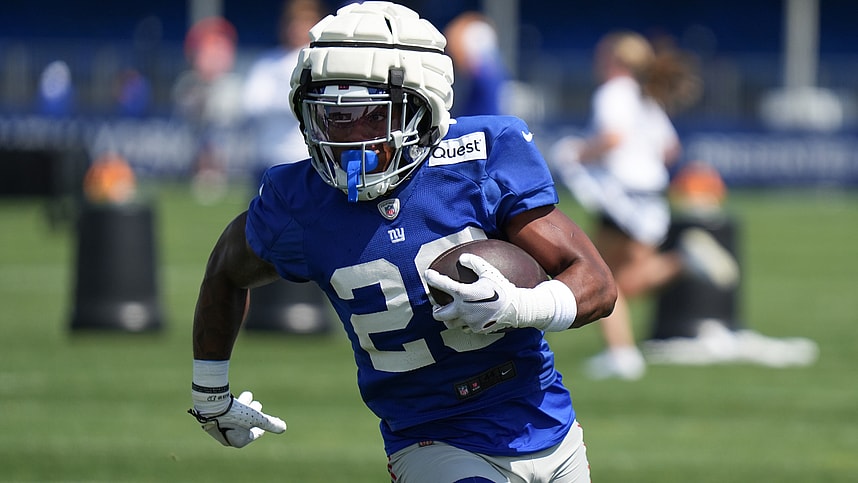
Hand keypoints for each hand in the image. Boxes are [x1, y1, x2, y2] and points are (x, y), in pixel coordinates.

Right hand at [188, 391, 286, 447]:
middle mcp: (226, 436)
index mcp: (237, 440)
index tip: (264, 423)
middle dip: (253, 413)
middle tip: (258, 403)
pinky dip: (234, 404)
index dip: (261, 427)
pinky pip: (226, 411)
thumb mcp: (256, 417)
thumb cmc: (235, 413)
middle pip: (244, 424)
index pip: (253, 434)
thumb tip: (283, 428)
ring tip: (249, 395)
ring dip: (244, 405)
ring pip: (235, 415)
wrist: (210, 403)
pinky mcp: (212, 416)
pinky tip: (237, 396)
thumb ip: (270, 423)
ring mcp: (218, 426)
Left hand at [425, 253, 578, 333]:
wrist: (517, 308)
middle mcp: (464, 310)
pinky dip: (464, 323)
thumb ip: (475, 263)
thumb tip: (462, 257)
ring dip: (448, 318)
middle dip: (436, 309)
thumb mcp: (489, 272)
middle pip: (439, 314)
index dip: (433, 278)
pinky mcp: (477, 330)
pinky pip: (465, 328)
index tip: (427, 274)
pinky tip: (468, 318)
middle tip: (436, 304)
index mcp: (465, 294)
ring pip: (450, 324)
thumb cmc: (503, 288)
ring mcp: (469, 322)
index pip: (443, 284)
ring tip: (451, 312)